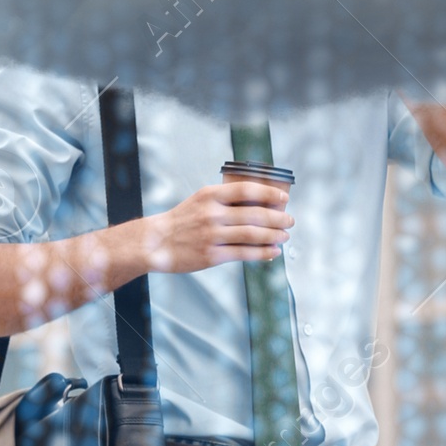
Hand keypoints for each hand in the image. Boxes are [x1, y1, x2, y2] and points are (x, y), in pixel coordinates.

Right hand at [139, 175, 291, 274]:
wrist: (156, 242)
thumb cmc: (182, 220)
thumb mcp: (200, 200)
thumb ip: (226, 200)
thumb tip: (260, 204)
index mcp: (210, 195)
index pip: (246, 190)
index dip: (269, 193)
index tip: (284, 197)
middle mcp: (212, 213)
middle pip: (254, 214)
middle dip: (278, 218)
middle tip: (290, 221)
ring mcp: (212, 235)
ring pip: (252, 234)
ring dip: (274, 235)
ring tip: (284, 236)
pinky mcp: (211, 255)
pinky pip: (244, 253)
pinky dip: (262, 252)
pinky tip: (272, 252)